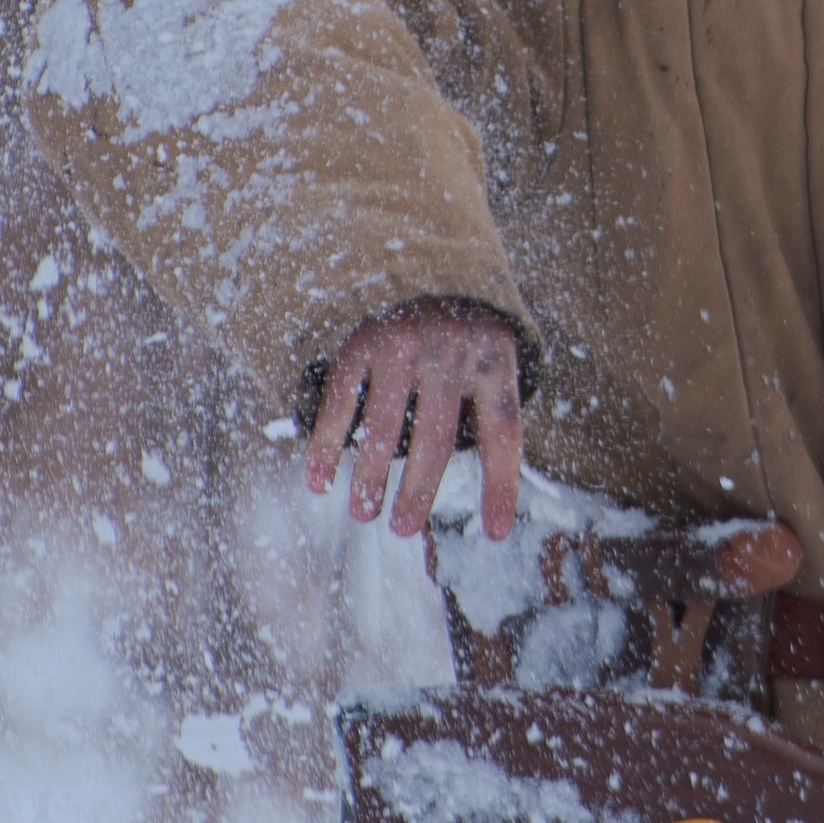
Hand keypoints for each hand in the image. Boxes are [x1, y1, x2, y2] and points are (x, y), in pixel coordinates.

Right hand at [304, 298, 522, 540]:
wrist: (438, 289)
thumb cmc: (466, 356)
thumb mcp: (493, 377)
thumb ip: (489, 427)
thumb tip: (494, 519)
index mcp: (496, 365)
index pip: (503, 435)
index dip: (501, 487)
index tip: (493, 533)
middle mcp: (453, 352)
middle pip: (438, 437)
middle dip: (419, 490)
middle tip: (402, 529)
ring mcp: (407, 343)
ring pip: (386, 425)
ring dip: (371, 475)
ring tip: (363, 512)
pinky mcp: (364, 341)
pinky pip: (342, 401)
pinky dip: (328, 443)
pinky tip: (320, 477)